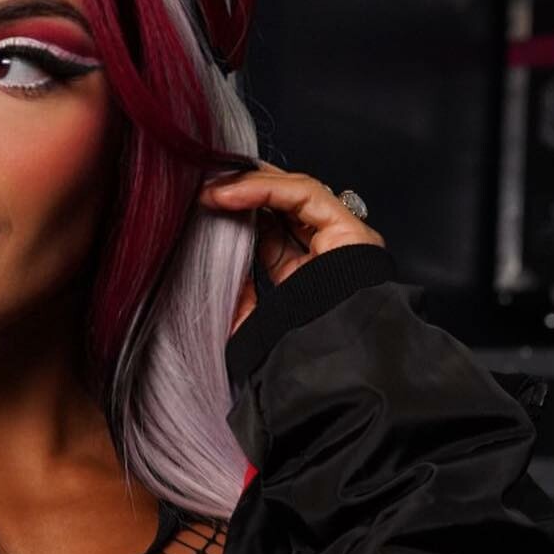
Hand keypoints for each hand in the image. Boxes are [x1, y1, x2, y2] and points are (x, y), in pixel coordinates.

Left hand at [198, 161, 386, 336]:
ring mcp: (342, 238)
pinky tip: (230, 194)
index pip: (273, 233)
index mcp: (305, 276)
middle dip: (244, 193)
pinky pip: (303, 194)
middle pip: (284, 208)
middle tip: (204, 190)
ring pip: (293, 194)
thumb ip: (240, 298)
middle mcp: (327, 253)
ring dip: (250, 186)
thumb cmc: (294, 353)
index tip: (206, 209)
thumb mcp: (252, 322)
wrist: (324, 367)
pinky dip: (265, 189)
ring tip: (211, 189)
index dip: (241, 216)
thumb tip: (215, 276)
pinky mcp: (349, 227)